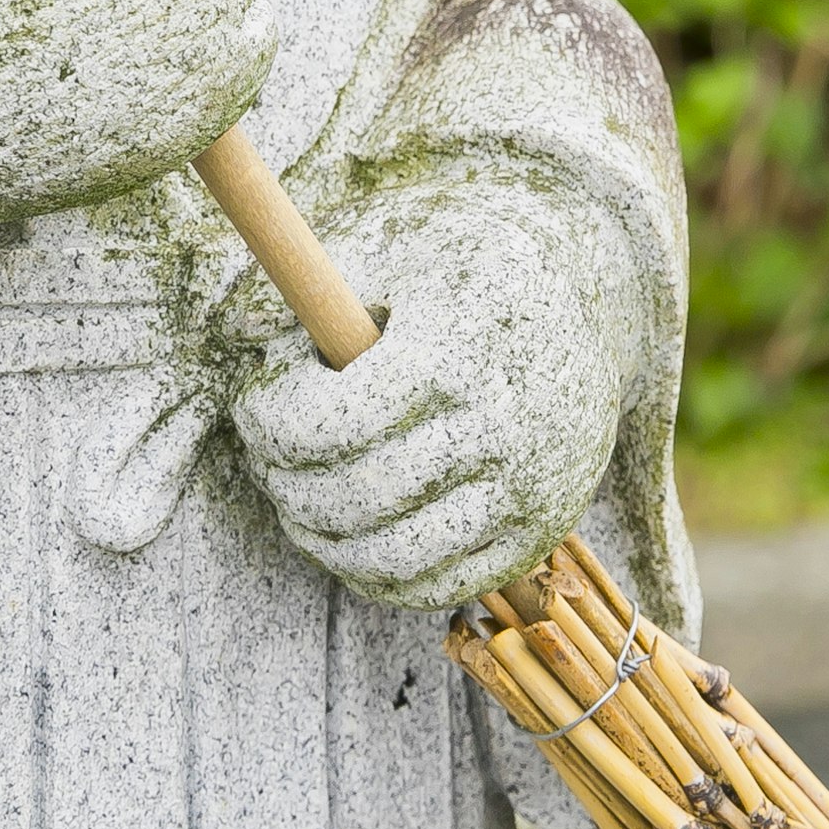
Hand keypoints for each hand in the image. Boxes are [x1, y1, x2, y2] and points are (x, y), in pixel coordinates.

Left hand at [229, 184, 632, 608]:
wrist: (588, 288)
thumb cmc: (463, 262)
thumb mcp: (390, 244)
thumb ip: (314, 288)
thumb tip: (240, 331)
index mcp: (452, 352)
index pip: (328, 425)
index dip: (268, 425)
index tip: (253, 408)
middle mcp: (500, 426)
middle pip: (356, 496)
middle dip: (287, 486)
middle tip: (265, 461)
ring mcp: (528, 486)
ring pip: (394, 555)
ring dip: (324, 541)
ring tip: (299, 504)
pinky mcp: (542, 528)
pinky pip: (441, 584)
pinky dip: (379, 577)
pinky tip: (349, 540)